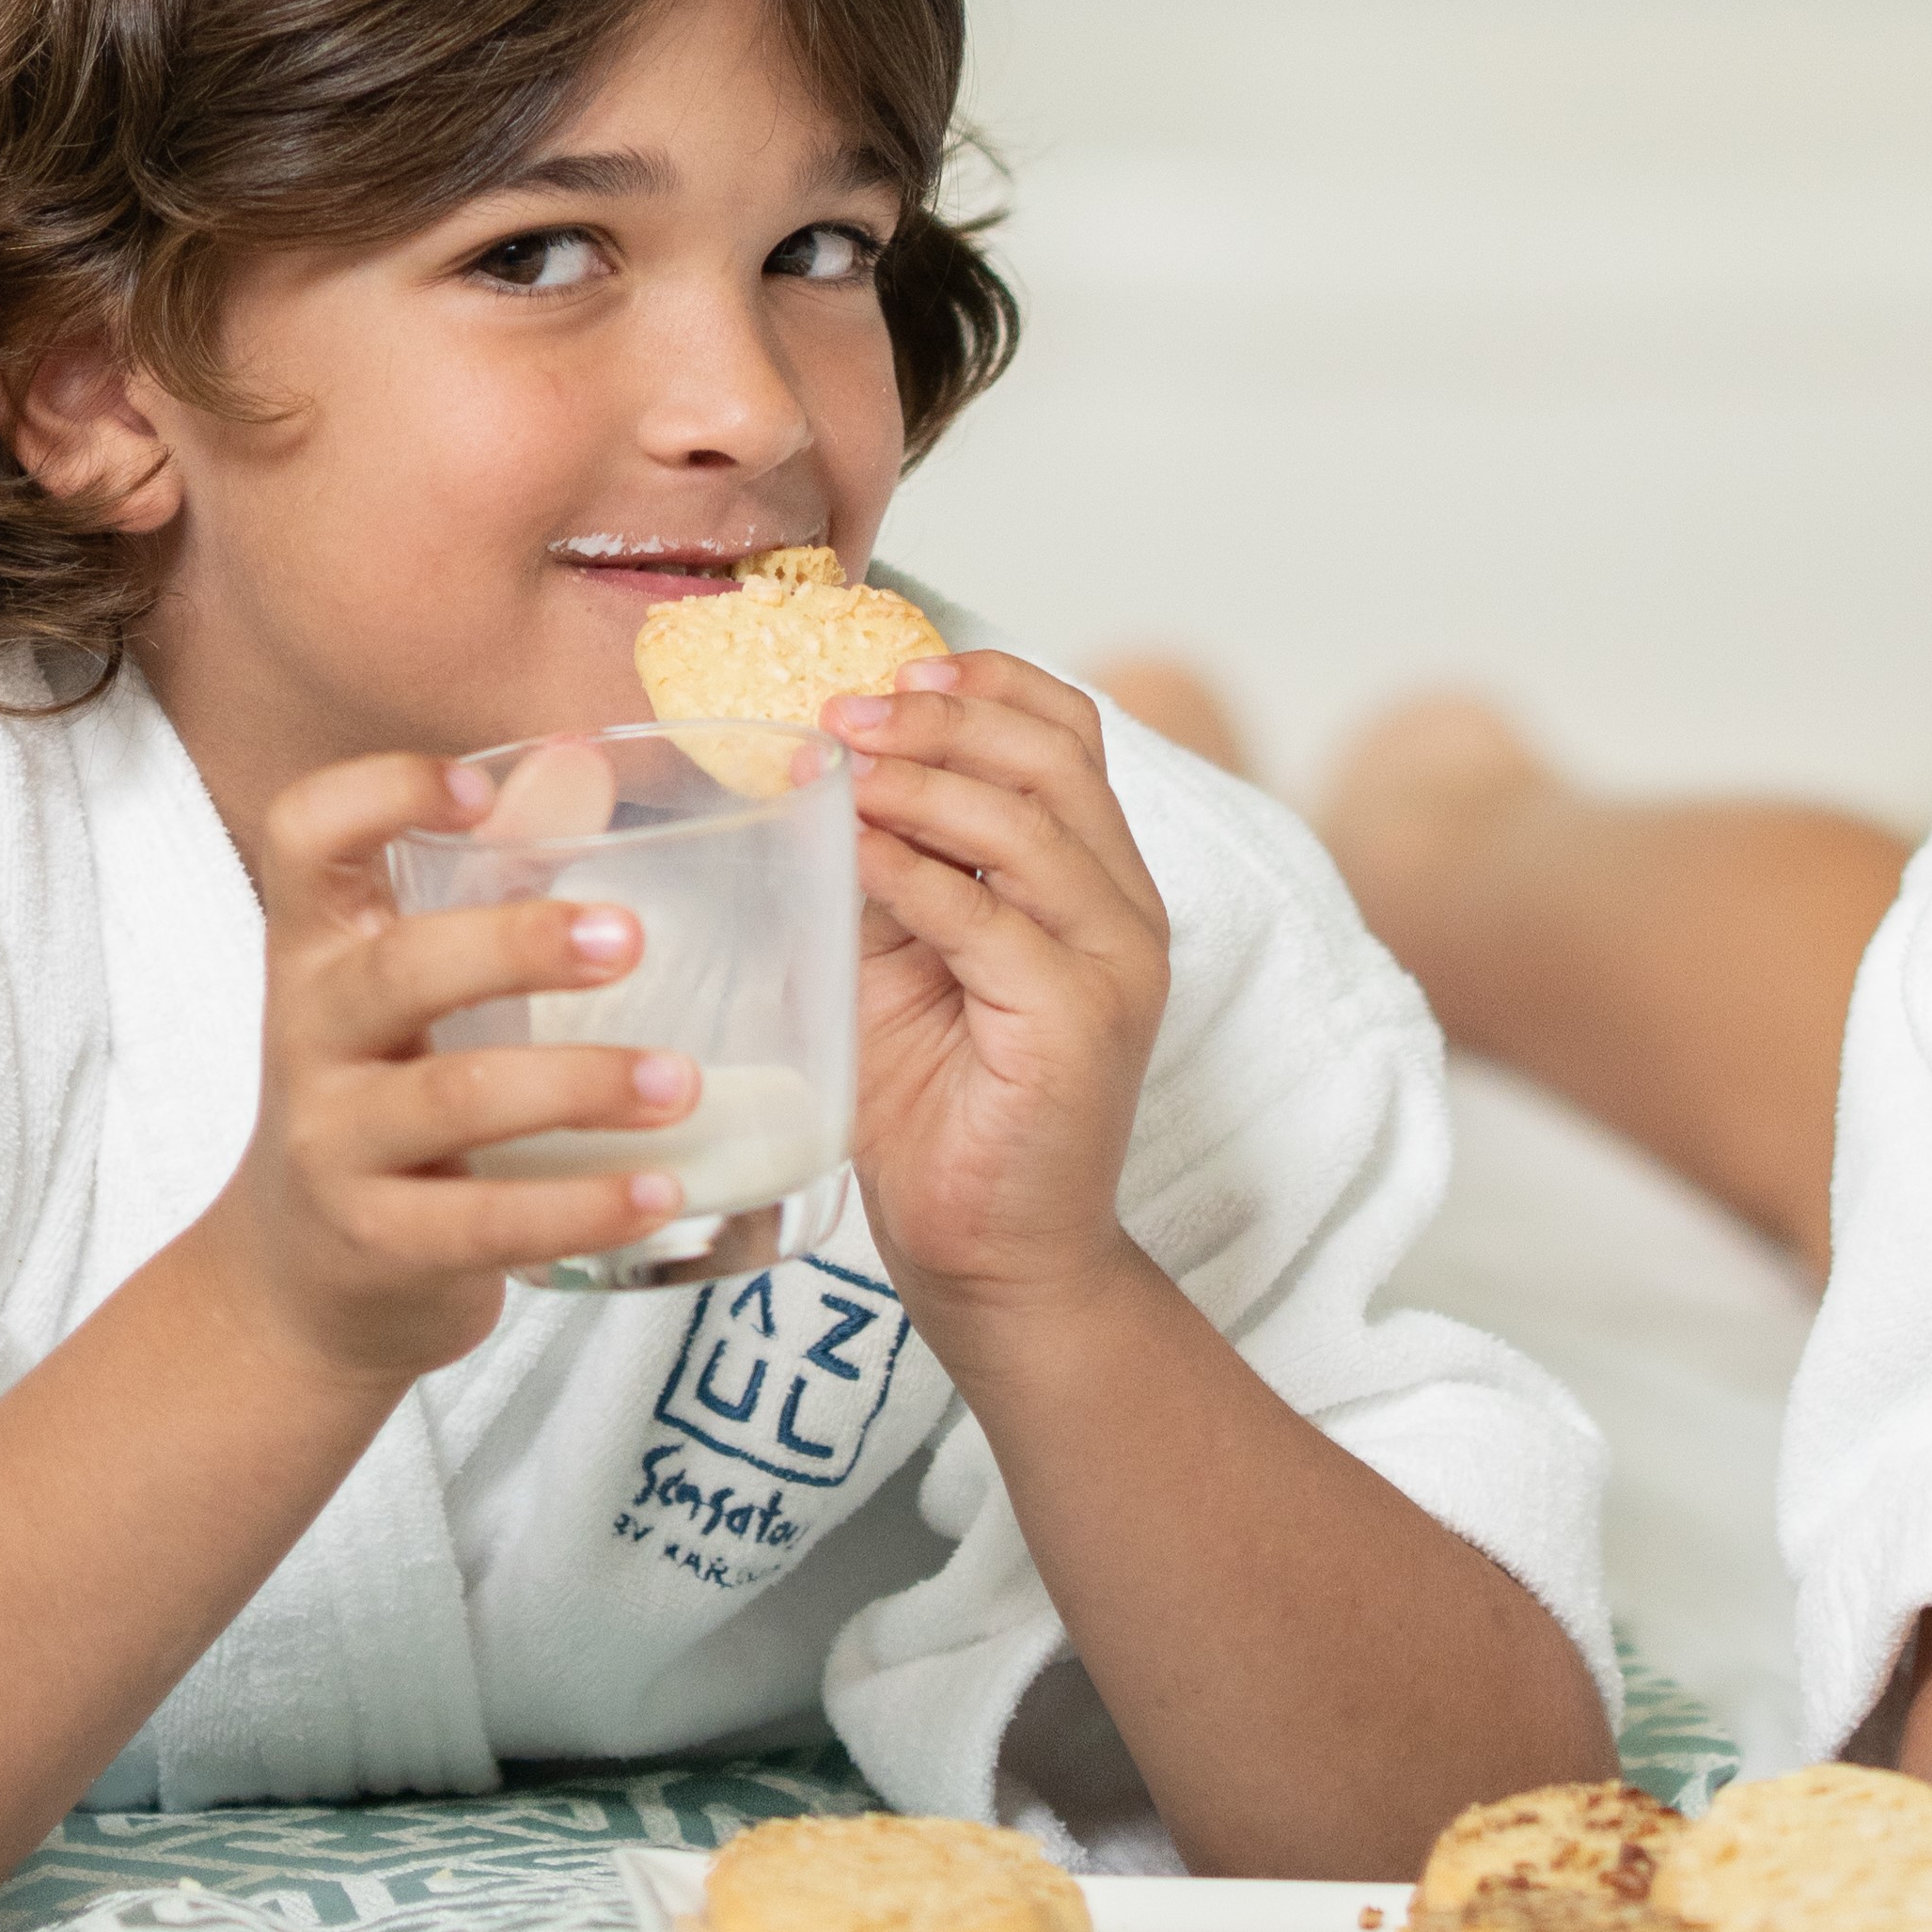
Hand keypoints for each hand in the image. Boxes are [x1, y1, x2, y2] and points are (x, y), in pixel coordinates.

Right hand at [208, 750, 714, 1382]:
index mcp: (321, 948)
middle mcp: (310, 1035)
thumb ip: (490, 884)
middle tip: (631, 938)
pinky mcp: (378, 1242)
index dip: (376, 795)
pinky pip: (484, 1224)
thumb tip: (582, 760)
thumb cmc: (385, 1100)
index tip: (476, 789)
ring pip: (452, 1100)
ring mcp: (335, 1144)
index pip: (303, 837)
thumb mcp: (414, 994)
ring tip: (680, 1083)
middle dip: (516, 947)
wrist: (301, 1281)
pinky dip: (581, 1208)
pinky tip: (662, 1191)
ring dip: (578, 1086)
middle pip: (398, 970)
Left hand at [823, 654, 1173, 1323]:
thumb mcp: (903, 961)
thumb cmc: (944, 1116)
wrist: (994, 1261)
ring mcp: (1112, 964)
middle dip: (942, 717)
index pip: (1070, 734)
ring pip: (1029, 823)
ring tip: (836, 764)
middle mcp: (1123, 910)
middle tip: (842, 712)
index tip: (889, 671)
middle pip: (1054, 758)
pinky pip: (988, 918)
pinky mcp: (1077, 1022)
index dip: (986, 684)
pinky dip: (911, 870)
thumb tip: (809, 772)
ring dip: (922, 780)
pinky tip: (848, 849)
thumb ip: (889, 870)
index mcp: (1094, 882)